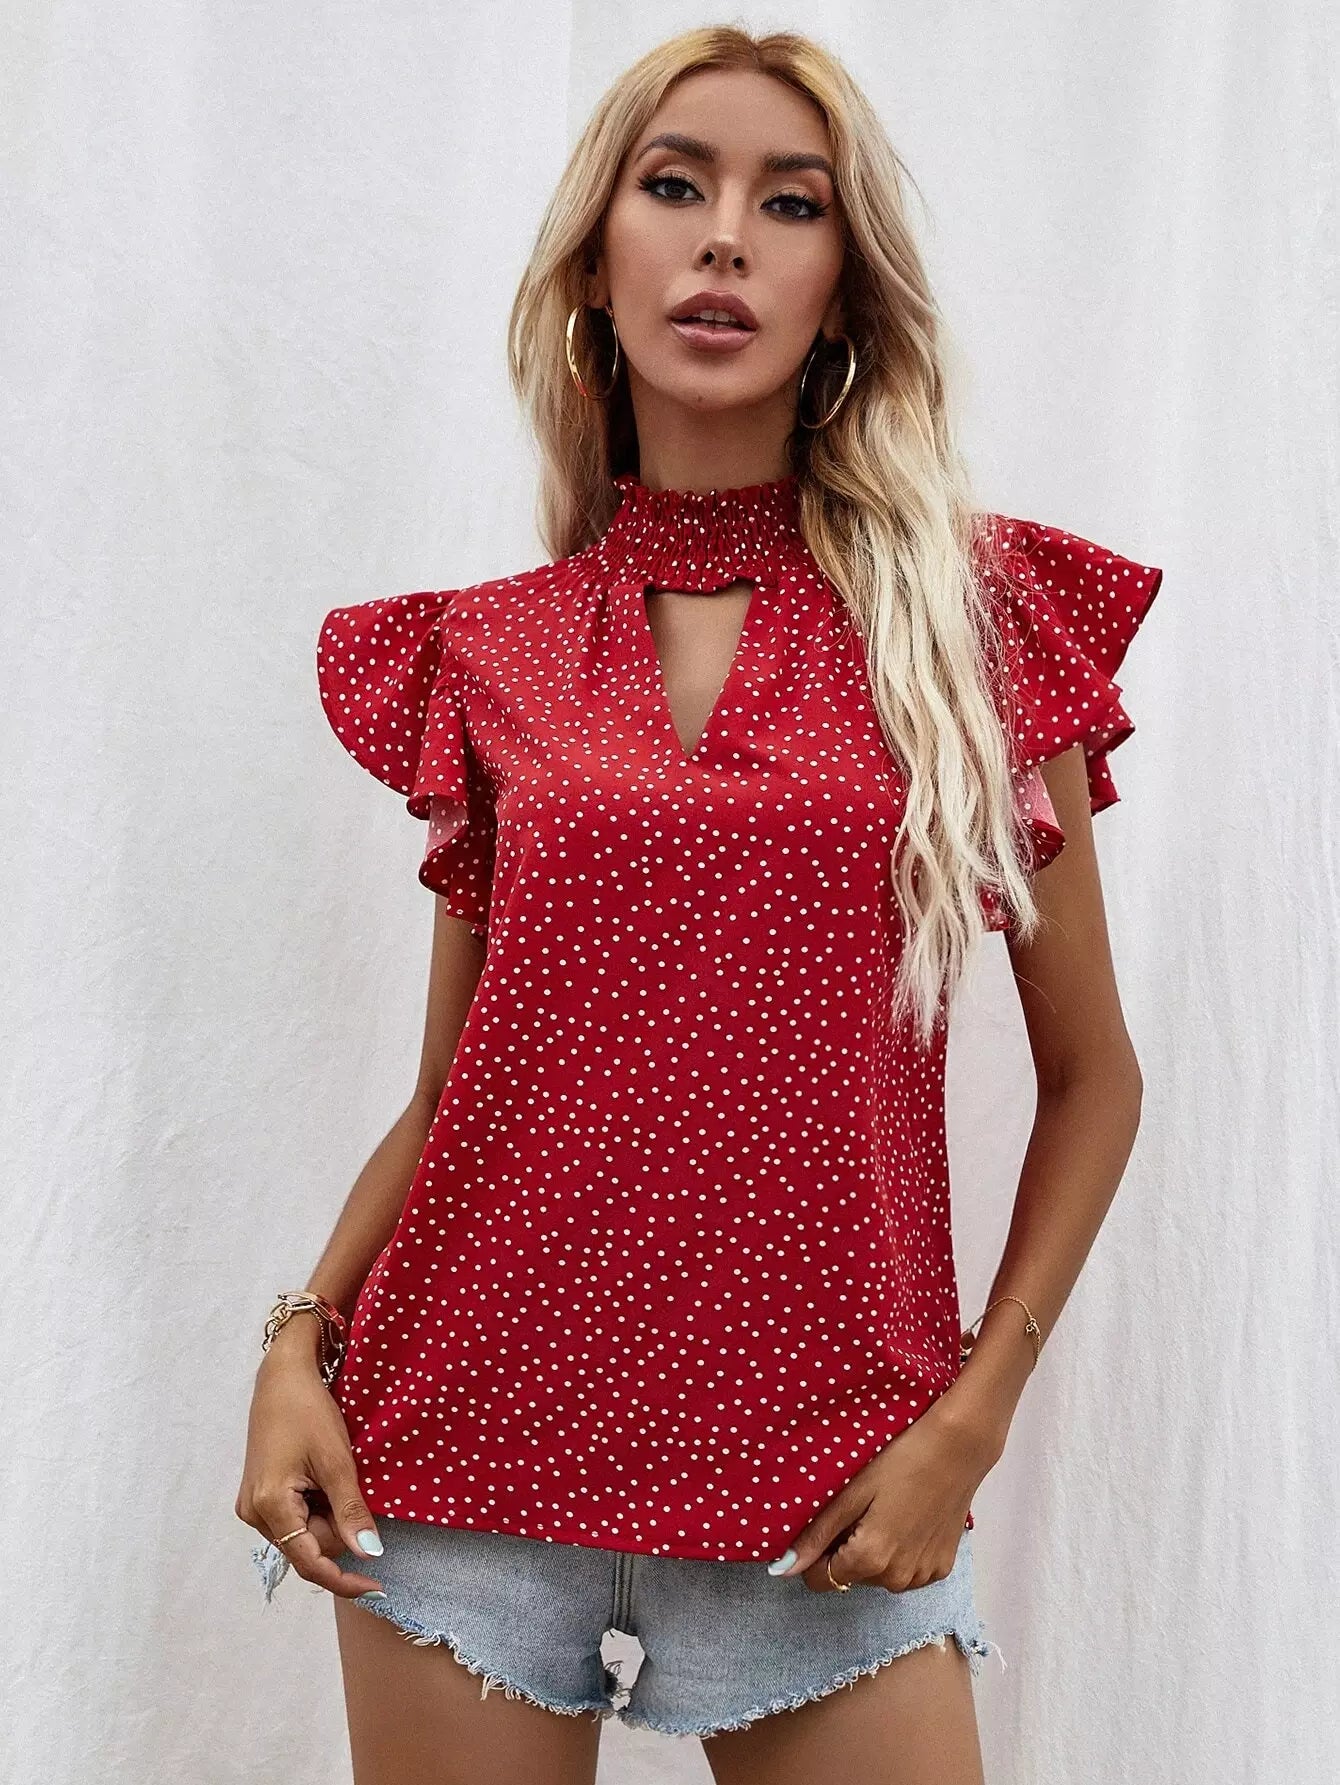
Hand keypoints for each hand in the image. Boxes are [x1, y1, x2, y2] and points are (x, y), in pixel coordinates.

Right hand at [235, 1352, 385, 1599]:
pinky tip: (323, 1480)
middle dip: (339, 1530)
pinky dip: (317, 1509)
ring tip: (334, 1476)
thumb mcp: (337, 1461)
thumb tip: (370, 1553)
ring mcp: (253, 1505)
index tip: (377, 1588)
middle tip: (352, 1486)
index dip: (345, 1579)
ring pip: (303, 1535)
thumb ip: (351, 1511)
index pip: (310, 1562)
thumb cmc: (308, 1410)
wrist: (282, 1376)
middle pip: (308, 1548)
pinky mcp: (259, 1496)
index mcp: (270, 1506)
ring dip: (328, 1518)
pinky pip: (295, 1519)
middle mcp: (254, 1513)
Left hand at [770, 1400, 999, 1593]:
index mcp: (869, 1560)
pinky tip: (907, 1520)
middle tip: (860, 1509)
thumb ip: (817, 1534)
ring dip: (874, 1554)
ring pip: (878, 1576)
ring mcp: (922, 1577)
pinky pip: (906, 1572)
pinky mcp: (942, 1569)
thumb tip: (783, 1569)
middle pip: (850, 1578)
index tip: (827, 1524)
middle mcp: (896, 1579)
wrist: (958, 1448)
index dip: (816, 1554)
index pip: (821, 1580)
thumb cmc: (900, 1459)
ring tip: (885, 1511)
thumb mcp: (852, 1491)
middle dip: (846, 1550)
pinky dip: (900, 1553)